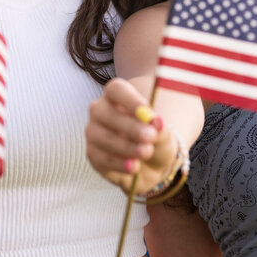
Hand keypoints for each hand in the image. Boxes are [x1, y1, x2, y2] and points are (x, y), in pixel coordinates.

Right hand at [86, 77, 179, 193]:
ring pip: (103, 138)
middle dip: (129, 126)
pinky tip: (134, 167)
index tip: (147, 113)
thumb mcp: (163, 132)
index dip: (130, 100)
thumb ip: (159, 127)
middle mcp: (100, 110)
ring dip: (127, 147)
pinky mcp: (93, 154)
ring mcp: (93, 132)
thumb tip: (156, 122)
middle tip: (150, 136)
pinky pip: (102, 158)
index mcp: (117, 96)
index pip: (116, 90)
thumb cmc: (155, 139)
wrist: (152, 165)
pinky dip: (119, 163)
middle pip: (106, 112)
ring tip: (147, 153)